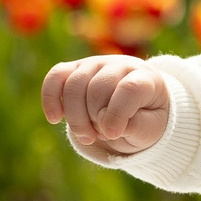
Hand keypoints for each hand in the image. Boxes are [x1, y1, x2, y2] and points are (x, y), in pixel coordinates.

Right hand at [41, 56, 170, 154]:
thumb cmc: (146, 119)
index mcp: (145, 79)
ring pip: (74, 85)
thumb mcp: (150, 129)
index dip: (117, 114)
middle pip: (97, 88)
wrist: (137, 108)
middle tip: (100, 136)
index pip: (129, 89)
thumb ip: (135, 126)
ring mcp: (96, 64)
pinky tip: (55, 119)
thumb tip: (106, 122)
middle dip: (94, 120)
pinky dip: (51, 99)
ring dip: (76, 117)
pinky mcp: (75, 68)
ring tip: (87, 135)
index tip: (113, 135)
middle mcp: (120, 65)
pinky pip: (56, 77)